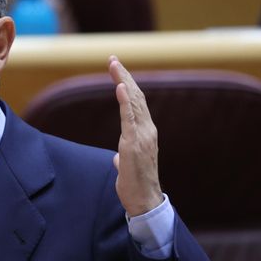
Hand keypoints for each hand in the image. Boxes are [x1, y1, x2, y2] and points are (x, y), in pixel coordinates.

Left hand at [108, 56, 162, 216]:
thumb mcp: (126, 166)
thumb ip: (122, 157)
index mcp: (145, 133)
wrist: (144, 201)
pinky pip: (129, 119)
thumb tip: (117, 157)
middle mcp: (147, 130)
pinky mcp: (133, 144)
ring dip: (123, 82)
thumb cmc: (135, 185)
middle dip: (124, 76)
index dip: (127, 84)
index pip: (136, 103)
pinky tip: (121, 87)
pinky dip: (125, 101)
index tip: (118, 69)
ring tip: (115, 65)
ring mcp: (142, 136)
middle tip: (113, 59)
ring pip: (133, 103)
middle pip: (135, 97)